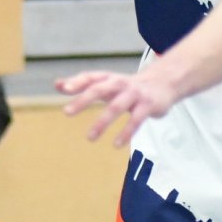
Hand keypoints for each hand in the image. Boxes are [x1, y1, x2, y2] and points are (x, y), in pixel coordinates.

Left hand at [56, 70, 176, 147]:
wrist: (163, 82)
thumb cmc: (128, 86)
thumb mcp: (107, 83)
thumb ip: (84, 84)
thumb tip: (57, 85)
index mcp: (110, 78)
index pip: (91, 76)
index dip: (77, 81)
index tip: (63, 88)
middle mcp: (121, 83)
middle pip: (101, 88)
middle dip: (84, 99)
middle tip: (66, 112)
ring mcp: (135, 94)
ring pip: (117, 106)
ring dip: (102, 121)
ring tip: (89, 138)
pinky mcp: (148, 105)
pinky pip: (136, 120)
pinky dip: (126, 132)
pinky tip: (116, 144)